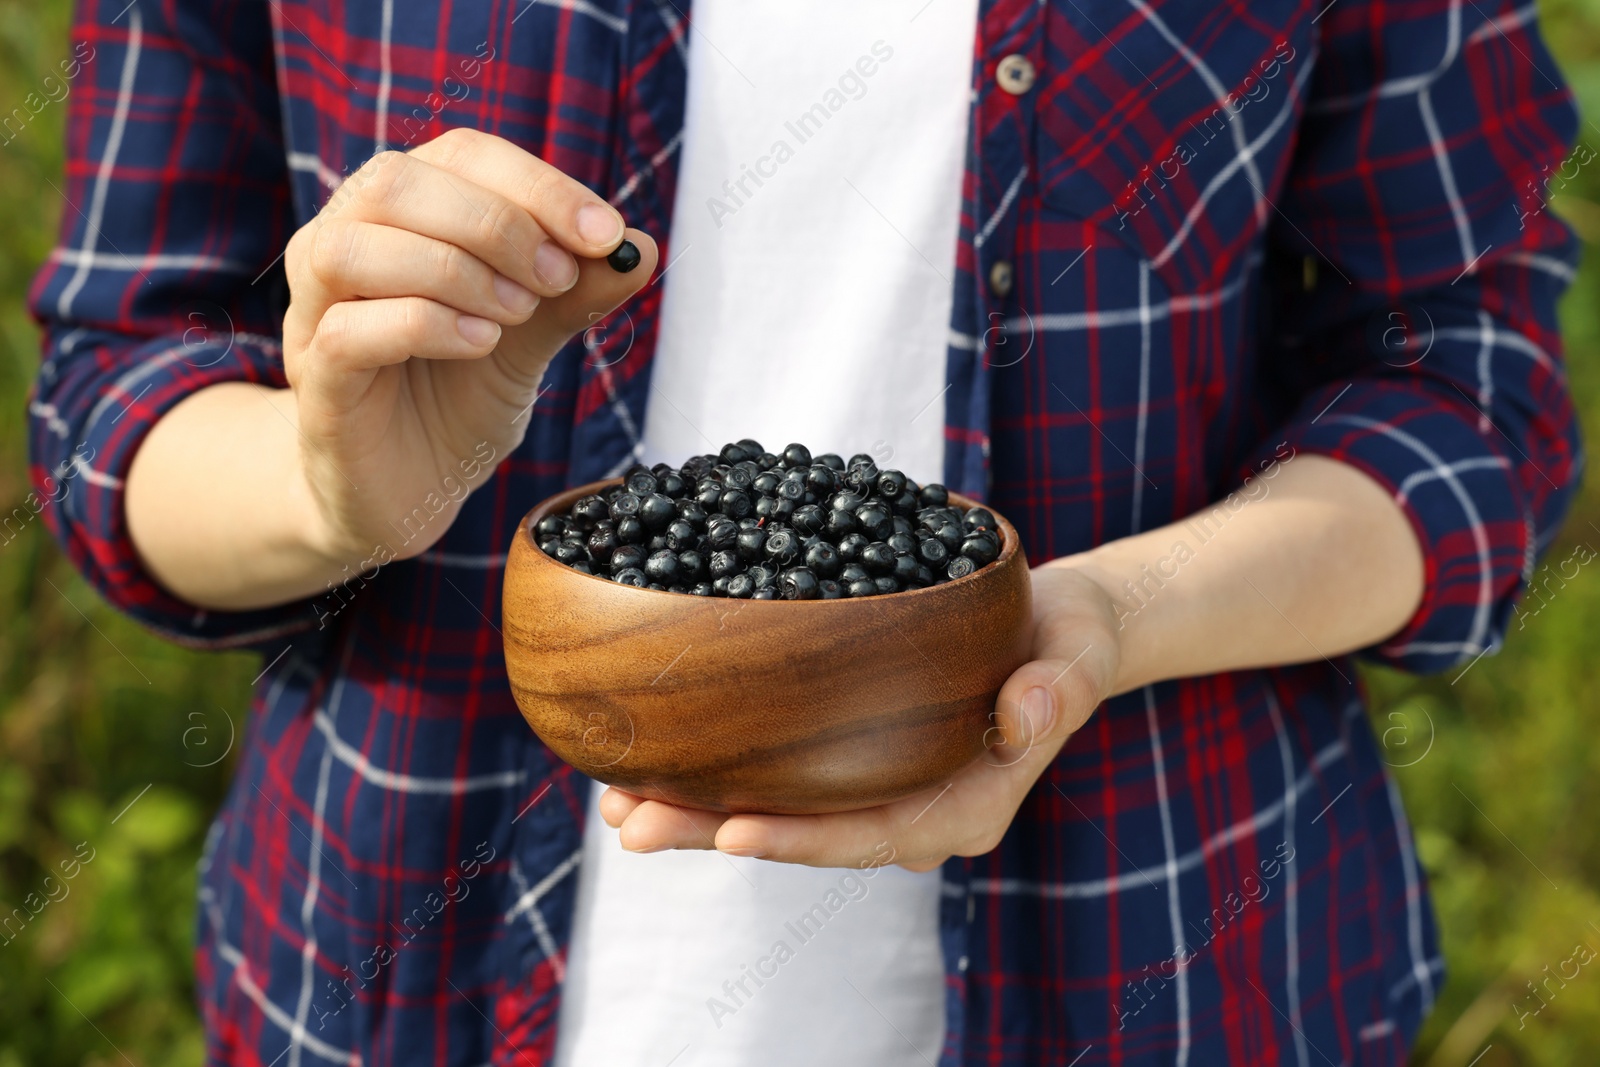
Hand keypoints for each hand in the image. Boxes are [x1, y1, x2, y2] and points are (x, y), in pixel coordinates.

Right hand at [280, 128, 658, 562]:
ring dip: (454, 270)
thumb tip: (641, 246)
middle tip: (556, 277)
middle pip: (396, 182)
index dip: (537, 184)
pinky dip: (425, 325)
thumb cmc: (456, 400)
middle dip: (496, 222)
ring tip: (517, 312)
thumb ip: (574, 292)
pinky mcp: (317, 381)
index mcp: (401, 217)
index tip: (605, 233)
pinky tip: (480, 343)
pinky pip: (350, 329)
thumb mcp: (530, 339)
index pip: (461, 155)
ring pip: (353, 247)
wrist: (410, 491)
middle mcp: (343, 246)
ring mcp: (316, 312)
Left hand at [598, 564, 1123, 870]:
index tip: (730, 833)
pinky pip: (778, 771)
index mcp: (965, 807)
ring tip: (614, 797)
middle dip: (713, 831)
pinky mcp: (849, 753)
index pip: (875, 835)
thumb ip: (1056, 689)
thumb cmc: (1070, 642)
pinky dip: (716, 765)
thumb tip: (1022, 716)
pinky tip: (650, 754)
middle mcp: (909, 812)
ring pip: (777, 807)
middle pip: (804, 832)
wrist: (1055, 627)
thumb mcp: (1077, 657)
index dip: (803, 838)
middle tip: (629, 824)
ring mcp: (876, 786)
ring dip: (693, 807)